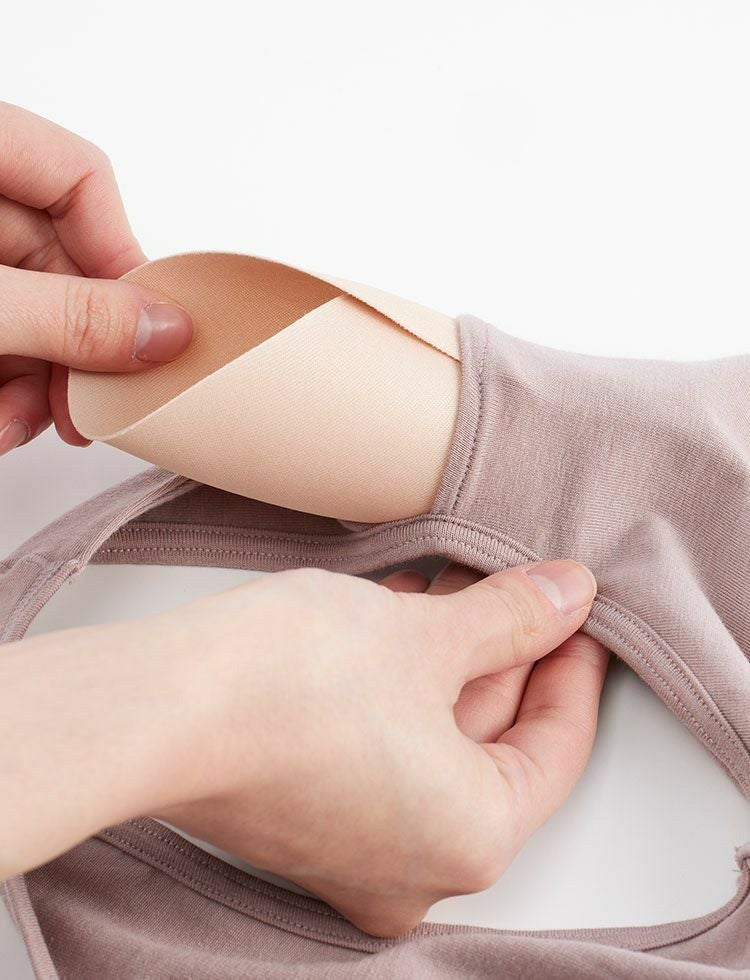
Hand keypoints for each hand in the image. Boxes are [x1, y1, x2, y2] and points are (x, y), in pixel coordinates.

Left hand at [0, 102, 192, 453]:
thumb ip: (68, 316)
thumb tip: (163, 333)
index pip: (78, 177)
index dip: (121, 255)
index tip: (145, 328)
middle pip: (58, 265)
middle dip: (73, 351)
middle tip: (91, 409)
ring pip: (27, 314)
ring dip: (34, 385)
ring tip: (18, 428)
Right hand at [0, 559, 606, 935]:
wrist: (153, 709)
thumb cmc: (283, 685)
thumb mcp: (423, 633)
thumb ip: (511, 619)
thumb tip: (570, 597)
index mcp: (469, 839)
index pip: (556, 745)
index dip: (571, 662)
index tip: (576, 609)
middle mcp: (416, 869)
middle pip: (489, 742)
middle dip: (503, 651)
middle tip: (511, 581)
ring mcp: (356, 853)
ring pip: (433, 740)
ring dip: (447, 659)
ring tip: (450, 583)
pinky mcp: (308, 821)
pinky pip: (384, 750)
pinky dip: (401, 687)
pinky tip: (398, 620)